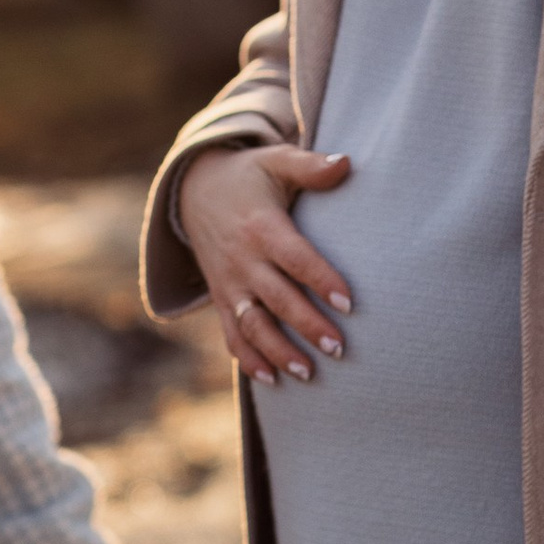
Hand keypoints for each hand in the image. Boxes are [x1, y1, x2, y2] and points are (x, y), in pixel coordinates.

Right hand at [179, 142, 353, 384]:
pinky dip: (248, 360)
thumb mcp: (275, 162)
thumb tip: (347, 162)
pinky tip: (272, 381)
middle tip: (339, 349)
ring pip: (253, 324)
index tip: (350, 303)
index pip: (294, 257)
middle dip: (306, 326)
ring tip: (309, 374)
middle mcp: (243, 260)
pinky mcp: (222, 299)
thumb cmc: (249, 177)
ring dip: (278, 351)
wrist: (194, 191)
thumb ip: (311, 167)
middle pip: (277, 299)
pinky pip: (232, 334)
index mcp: (261, 227)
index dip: (321, 279)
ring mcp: (229, 284)